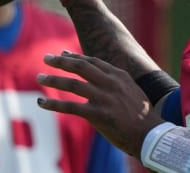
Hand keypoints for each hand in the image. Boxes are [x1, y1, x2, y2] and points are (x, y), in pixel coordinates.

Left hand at [36, 51, 162, 156]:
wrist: (150, 134)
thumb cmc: (142, 116)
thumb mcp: (132, 91)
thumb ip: (118, 84)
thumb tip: (104, 80)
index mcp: (119, 76)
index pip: (93, 61)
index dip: (76, 57)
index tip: (63, 54)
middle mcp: (111, 83)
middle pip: (80, 67)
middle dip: (61, 61)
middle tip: (46, 58)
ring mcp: (104, 98)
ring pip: (73, 84)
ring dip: (53, 79)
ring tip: (40, 77)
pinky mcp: (98, 114)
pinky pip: (71, 106)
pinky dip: (54, 103)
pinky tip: (42, 102)